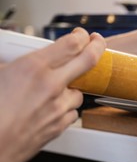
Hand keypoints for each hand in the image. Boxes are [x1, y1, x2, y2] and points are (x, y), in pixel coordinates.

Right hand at [0, 28, 105, 161]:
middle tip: (98, 42)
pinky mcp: (60, 126)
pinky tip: (52, 108)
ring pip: (79, 91)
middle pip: (89, 60)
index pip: (72, 44)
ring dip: (71, 87)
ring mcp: (58, 107)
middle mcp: (51, 86)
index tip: (82, 35)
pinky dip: (65, 108)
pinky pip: (72, 112)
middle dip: (98, 46)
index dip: (81, 36)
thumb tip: (13, 60)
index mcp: (33, 68)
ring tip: (55, 89)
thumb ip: (12, 65)